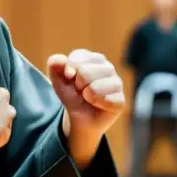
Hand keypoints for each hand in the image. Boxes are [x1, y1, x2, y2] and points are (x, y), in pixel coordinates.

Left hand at [48, 50, 124, 166]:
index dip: (69, 71)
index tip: (70, 79)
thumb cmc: (72, 96)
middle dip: (77, 85)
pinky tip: (98, 106)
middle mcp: (108, 67)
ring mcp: (117, 83)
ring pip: (95, 87)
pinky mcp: (121, 100)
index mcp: (93, 58)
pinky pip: (105, 101)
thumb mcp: (58, 80)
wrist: (79, 119)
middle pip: (85, 72)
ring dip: (86, 96)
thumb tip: (62, 60)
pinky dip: (96, 105)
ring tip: (89, 98)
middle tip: (81, 91)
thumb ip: (55, 64)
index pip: (78, 57)